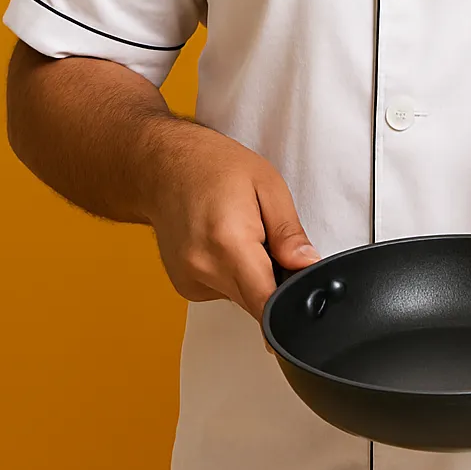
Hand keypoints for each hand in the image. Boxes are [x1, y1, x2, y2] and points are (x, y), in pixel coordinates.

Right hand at [141, 119, 319, 320]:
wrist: (163, 165)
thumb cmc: (212, 166)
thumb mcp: (267, 184)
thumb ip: (289, 231)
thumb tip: (307, 264)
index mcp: (229, 242)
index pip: (265, 303)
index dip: (290, 304)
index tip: (300, 294)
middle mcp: (204, 268)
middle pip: (256, 302)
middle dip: (272, 280)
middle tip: (268, 241)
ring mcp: (190, 280)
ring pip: (241, 298)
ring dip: (251, 277)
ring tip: (243, 236)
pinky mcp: (185, 286)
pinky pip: (223, 292)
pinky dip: (232, 274)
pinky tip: (224, 244)